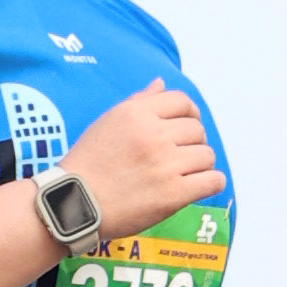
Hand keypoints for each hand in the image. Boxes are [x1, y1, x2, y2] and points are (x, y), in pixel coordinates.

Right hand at [68, 84, 225, 236]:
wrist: (74, 203)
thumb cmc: (88, 163)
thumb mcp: (108, 122)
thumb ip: (138, 102)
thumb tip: (160, 83)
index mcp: (137, 114)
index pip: (183, 102)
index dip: (190, 113)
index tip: (187, 126)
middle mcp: (154, 135)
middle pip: (197, 129)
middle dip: (193, 142)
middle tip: (180, 155)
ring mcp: (165, 165)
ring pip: (207, 155)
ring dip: (200, 164)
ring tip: (186, 173)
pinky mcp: (173, 194)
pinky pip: (212, 181)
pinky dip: (211, 183)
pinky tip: (199, 185)